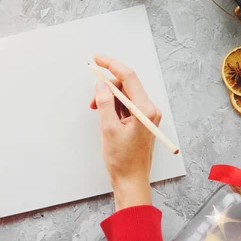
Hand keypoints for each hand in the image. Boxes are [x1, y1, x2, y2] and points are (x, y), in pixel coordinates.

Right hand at [89, 55, 161, 209]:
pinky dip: (113, 107)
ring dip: (108, 99)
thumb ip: (104, 104)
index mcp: (145, 110)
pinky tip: (105, 118)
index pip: (129, 78)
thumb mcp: (108, 129)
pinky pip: (126, 106)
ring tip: (96, 112)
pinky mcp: (142, 122)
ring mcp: (146, 116)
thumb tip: (100, 85)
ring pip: (125, 96)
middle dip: (106, 88)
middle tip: (91, 100)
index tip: (97, 59)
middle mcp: (149, 110)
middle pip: (126, 86)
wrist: (131, 181)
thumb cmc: (123, 160)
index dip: (111, 65)